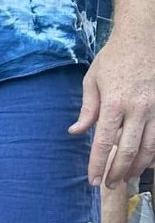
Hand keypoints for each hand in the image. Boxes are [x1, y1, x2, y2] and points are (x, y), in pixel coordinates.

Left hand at [70, 20, 154, 185]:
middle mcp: (138, 108)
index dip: (97, 164)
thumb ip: (87, 109)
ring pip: (150, 148)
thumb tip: (76, 132)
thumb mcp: (92, 80)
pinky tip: (147, 162)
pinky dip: (154, 154)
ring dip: (138, 167)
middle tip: (109, 185)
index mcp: (114, 102)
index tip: (93, 180)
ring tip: (127, 177)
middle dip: (118, 172)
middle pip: (128, 150)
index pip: (103, 142)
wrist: (144, 37)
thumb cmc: (114, 58)